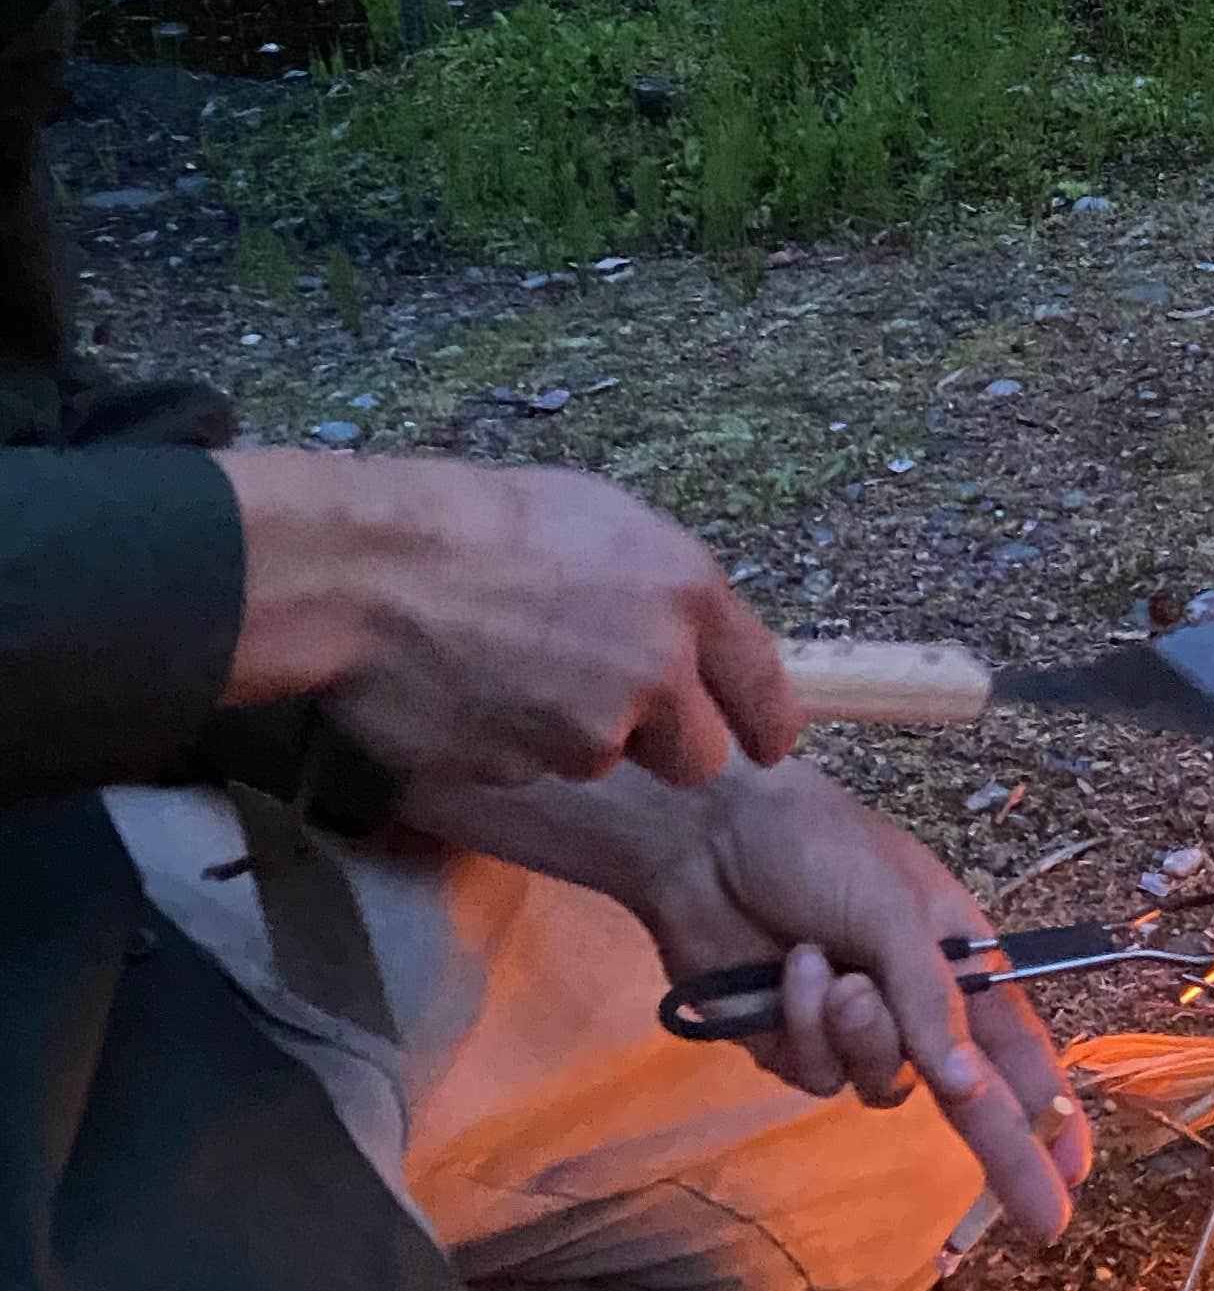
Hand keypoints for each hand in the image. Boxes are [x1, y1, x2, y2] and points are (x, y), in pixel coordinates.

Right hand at [215, 448, 800, 794]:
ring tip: (508, 667)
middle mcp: (657, 670)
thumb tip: (690, 633)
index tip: (768, 745)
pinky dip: (510, 743)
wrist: (370, 568)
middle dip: (662, 744)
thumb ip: (666, 590)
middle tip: (607, 703)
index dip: (766, 724)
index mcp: (690, 594)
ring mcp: (590, 730)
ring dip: (570, 733)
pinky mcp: (525, 769)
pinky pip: (533, 768)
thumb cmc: (481, 521)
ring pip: (604, 761)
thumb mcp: (604, 522)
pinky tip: (471, 690)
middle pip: (697, 757)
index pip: (763, 689)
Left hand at [638, 757, 1092, 1241]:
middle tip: (1045, 1225)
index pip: (1018, 1048)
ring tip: (830, 969)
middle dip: (1004, 1150)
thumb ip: (934, 1004)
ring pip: (879, 1083)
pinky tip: (787, 969)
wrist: (709, 838)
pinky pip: (815, 1072)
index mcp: (958, 961)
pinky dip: (802, 1022)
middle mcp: (913, 1003)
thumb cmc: (820, 850)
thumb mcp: (896, 912)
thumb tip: (970, 1090)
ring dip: (858, 1031)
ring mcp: (850, 1028)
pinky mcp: (789, 1045)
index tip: (1078, 1172)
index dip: (1050, 1111)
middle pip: (967, 1097)